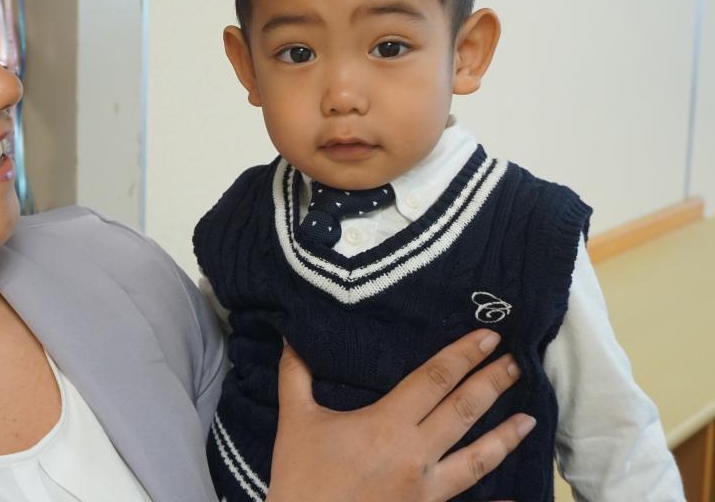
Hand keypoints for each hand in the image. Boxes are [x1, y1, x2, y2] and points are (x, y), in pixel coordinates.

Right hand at [266, 330, 533, 501]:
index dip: (462, 355)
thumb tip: (292, 337)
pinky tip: (514, 494)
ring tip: (529, 417)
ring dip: (505, 435)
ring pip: (478, 458)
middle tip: (516, 361)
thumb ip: (296, 376)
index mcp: (387, 425)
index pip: (434, 380)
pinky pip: (467, 497)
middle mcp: (416, 454)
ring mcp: (427, 489)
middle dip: (492, 383)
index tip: (487, 336)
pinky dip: (494, 497)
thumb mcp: (295, 421)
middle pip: (463, 411)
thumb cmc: (300, 478)